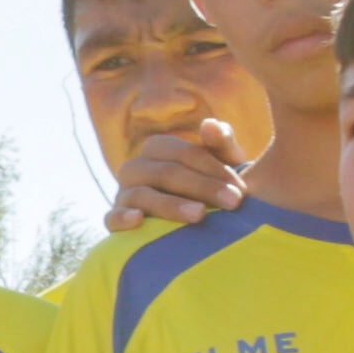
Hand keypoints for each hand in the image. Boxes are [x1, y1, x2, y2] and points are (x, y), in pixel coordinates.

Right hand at [106, 121, 253, 234]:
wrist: (193, 227)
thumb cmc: (210, 188)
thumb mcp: (222, 165)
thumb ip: (222, 143)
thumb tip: (210, 125)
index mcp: (158, 148)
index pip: (185, 153)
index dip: (214, 169)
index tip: (241, 189)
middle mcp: (136, 167)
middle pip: (166, 173)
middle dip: (202, 187)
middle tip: (233, 203)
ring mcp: (123, 194)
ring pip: (141, 195)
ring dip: (170, 205)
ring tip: (200, 216)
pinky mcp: (114, 221)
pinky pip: (111, 218)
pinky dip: (122, 218)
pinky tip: (139, 221)